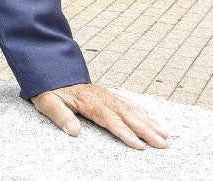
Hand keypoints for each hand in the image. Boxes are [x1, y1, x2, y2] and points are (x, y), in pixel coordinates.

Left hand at [31, 83, 167, 149]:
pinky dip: (141, 111)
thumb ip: (60, 116)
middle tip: (163, 143)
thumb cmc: (47, 88)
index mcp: (88, 101)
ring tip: (165, 134)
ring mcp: (105, 95)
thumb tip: (74, 131)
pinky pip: (127, 102)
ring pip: (131, 109)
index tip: (139, 144)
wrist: (48, 69)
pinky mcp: (106, 94)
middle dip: (146, 130)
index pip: (110, 119)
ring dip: (149, 122)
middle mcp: (101, 97)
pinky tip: (151, 118)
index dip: (125, 132)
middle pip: (127, 115)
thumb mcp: (47, 102)